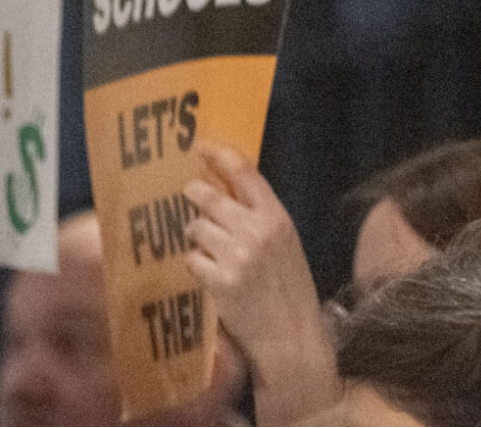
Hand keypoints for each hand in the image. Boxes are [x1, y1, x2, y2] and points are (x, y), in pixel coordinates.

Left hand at [183, 143, 334, 416]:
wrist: (291, 334)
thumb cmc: (291, 289)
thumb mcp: (287, 245)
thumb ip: (262, 220)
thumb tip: (230, 196)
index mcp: (278, 218)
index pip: (246, 175)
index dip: (220, 155)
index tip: (201, 146)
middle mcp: (257, 231)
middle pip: (210, 198)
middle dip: (194, 194)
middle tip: (189, 194)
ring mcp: (236, 256)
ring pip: (195, 228)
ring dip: (194, 234)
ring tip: (205, 245)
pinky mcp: (219, 281)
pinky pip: (191, 259)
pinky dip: (195, 264)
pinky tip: (206, 273)